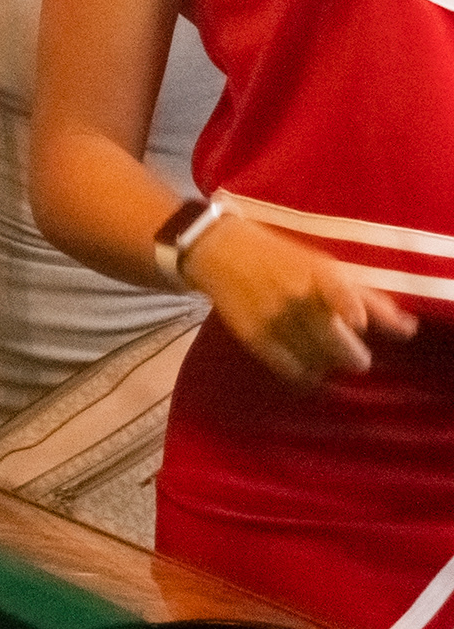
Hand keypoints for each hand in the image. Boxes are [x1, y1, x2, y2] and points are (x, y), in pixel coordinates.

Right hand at [189, 215, 420, 388]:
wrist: (221, 251)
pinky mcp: (254, 336)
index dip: (349, 306)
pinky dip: (305, 376)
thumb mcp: (325, 268)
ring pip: (318, 362)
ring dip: (328, 364)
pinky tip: (307, 371)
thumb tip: (408, 329)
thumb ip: (368, 299)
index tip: (356, 321)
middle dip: (354, 357)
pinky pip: (291, 370)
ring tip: (323, 356)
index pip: (337, 290)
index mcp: (318, 273)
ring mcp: (274, 318)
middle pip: (336, 343)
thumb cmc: (283, 258)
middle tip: (355, 359)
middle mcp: (296, 295)